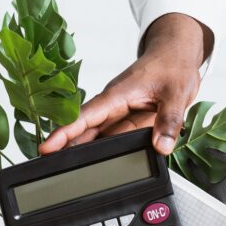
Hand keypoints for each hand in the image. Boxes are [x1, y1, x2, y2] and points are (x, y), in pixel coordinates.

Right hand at [39, 13, 213, 155]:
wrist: (177, 54)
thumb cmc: (172, 65)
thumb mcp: (176, 93)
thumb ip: (169, 121)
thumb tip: (162, 145)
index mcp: (118, 94)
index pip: (85, 116)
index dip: (65, 133)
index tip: (47, 147)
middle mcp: (115, 104)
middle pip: (86, 130)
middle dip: (67, 147)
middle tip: (50, 167)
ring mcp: (122, 112)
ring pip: (100, 136)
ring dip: (87, 151)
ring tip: (72, 171)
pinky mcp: (132, 119)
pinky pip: (118, 136)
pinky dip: (110, 149)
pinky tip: (104, 163)